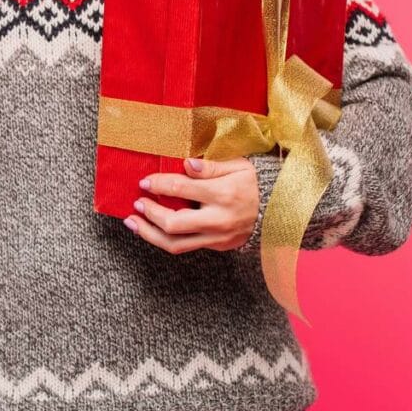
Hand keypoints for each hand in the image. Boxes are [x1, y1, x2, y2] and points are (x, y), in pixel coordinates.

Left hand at [123, 156, 259, 252]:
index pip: (182, 189)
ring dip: (149, 234)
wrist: (279, 211)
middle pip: (173, 224)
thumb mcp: (238, 166)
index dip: (159, 184)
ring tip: (132, 223)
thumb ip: (210, 166)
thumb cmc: (254, 183)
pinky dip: (164, 239)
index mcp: (223, 194)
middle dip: (150, 214)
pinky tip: (151, 230)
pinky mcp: (216, 247)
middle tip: (137, 204)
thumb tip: (186, 163)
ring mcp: (217, 237)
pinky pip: (185, 247)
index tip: (144, 181)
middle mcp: (218, 220)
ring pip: (175, 244)